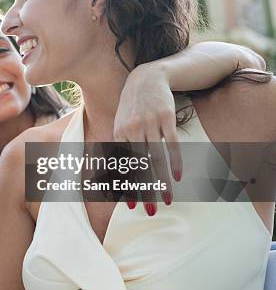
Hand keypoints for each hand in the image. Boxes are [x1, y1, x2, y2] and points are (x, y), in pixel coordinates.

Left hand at [115, 63, 182, 214]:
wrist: (146, 78)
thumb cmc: (132, 107)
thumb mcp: (121, 124)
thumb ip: (119, 146)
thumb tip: (112, 171)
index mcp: (118, 134)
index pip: (123, 165)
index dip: (127, 186)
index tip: (131, 205)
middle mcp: (132, 130)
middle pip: (139, 166)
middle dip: (144, 190)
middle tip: (149, 210)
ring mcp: (150, 123)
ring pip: (156, 158)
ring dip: (161, 182)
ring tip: (166, 199)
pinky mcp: (166, 118)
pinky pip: (171, 144)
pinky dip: (175, 161)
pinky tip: (178, 177)